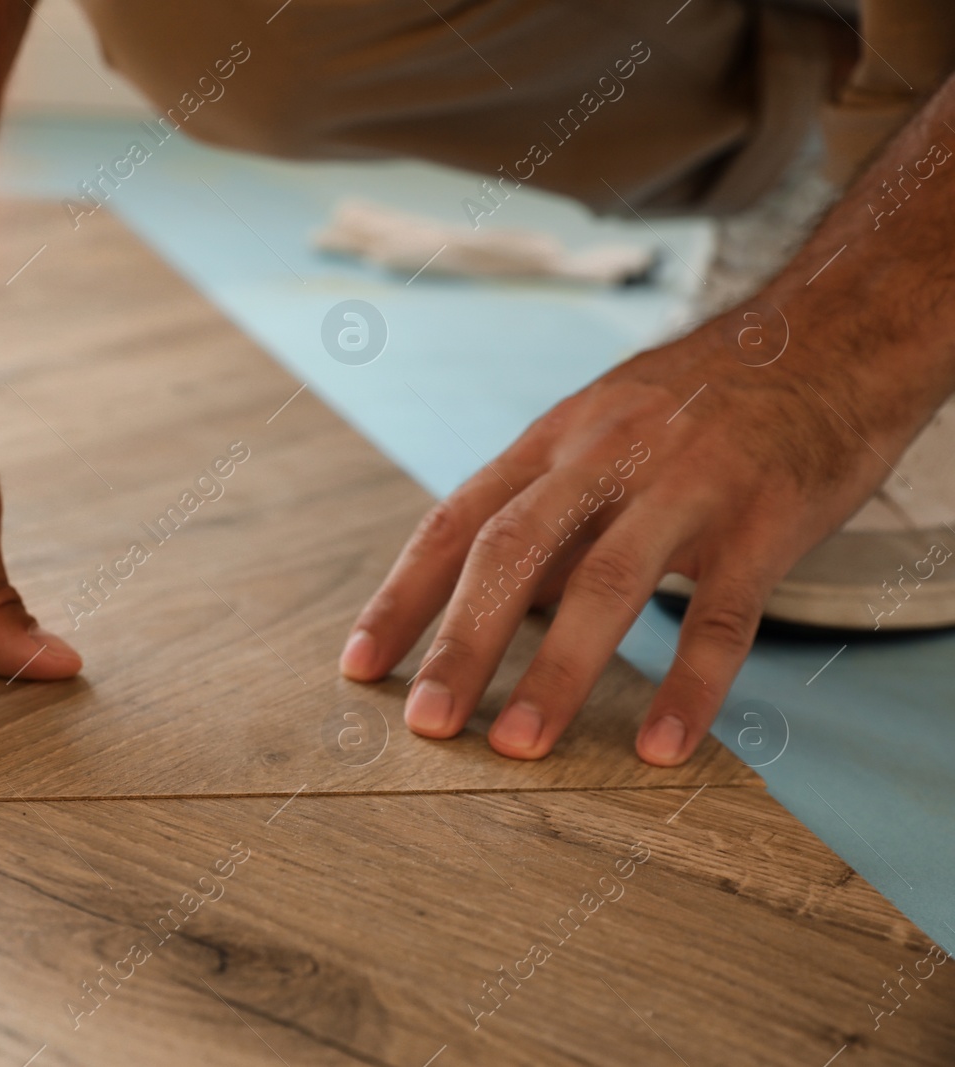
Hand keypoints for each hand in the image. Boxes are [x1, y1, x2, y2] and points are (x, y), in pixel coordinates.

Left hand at [338, 308, 921, 764]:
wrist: (831, 336)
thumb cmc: (700, 404)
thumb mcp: (600, 432)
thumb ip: (546, 511)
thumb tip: (481, 604)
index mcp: (554, 440)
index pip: (456, 521)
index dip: (403, 595)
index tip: (360, 665)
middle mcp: (606, 456)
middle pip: (512, 551)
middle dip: (460, 642)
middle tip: (425, 724)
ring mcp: (686, 485)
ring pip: (606, 583)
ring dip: (556, 671)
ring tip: (518, 746)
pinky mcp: (764, 521)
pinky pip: (723, 615)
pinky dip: (689, 686)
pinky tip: (661, 746)